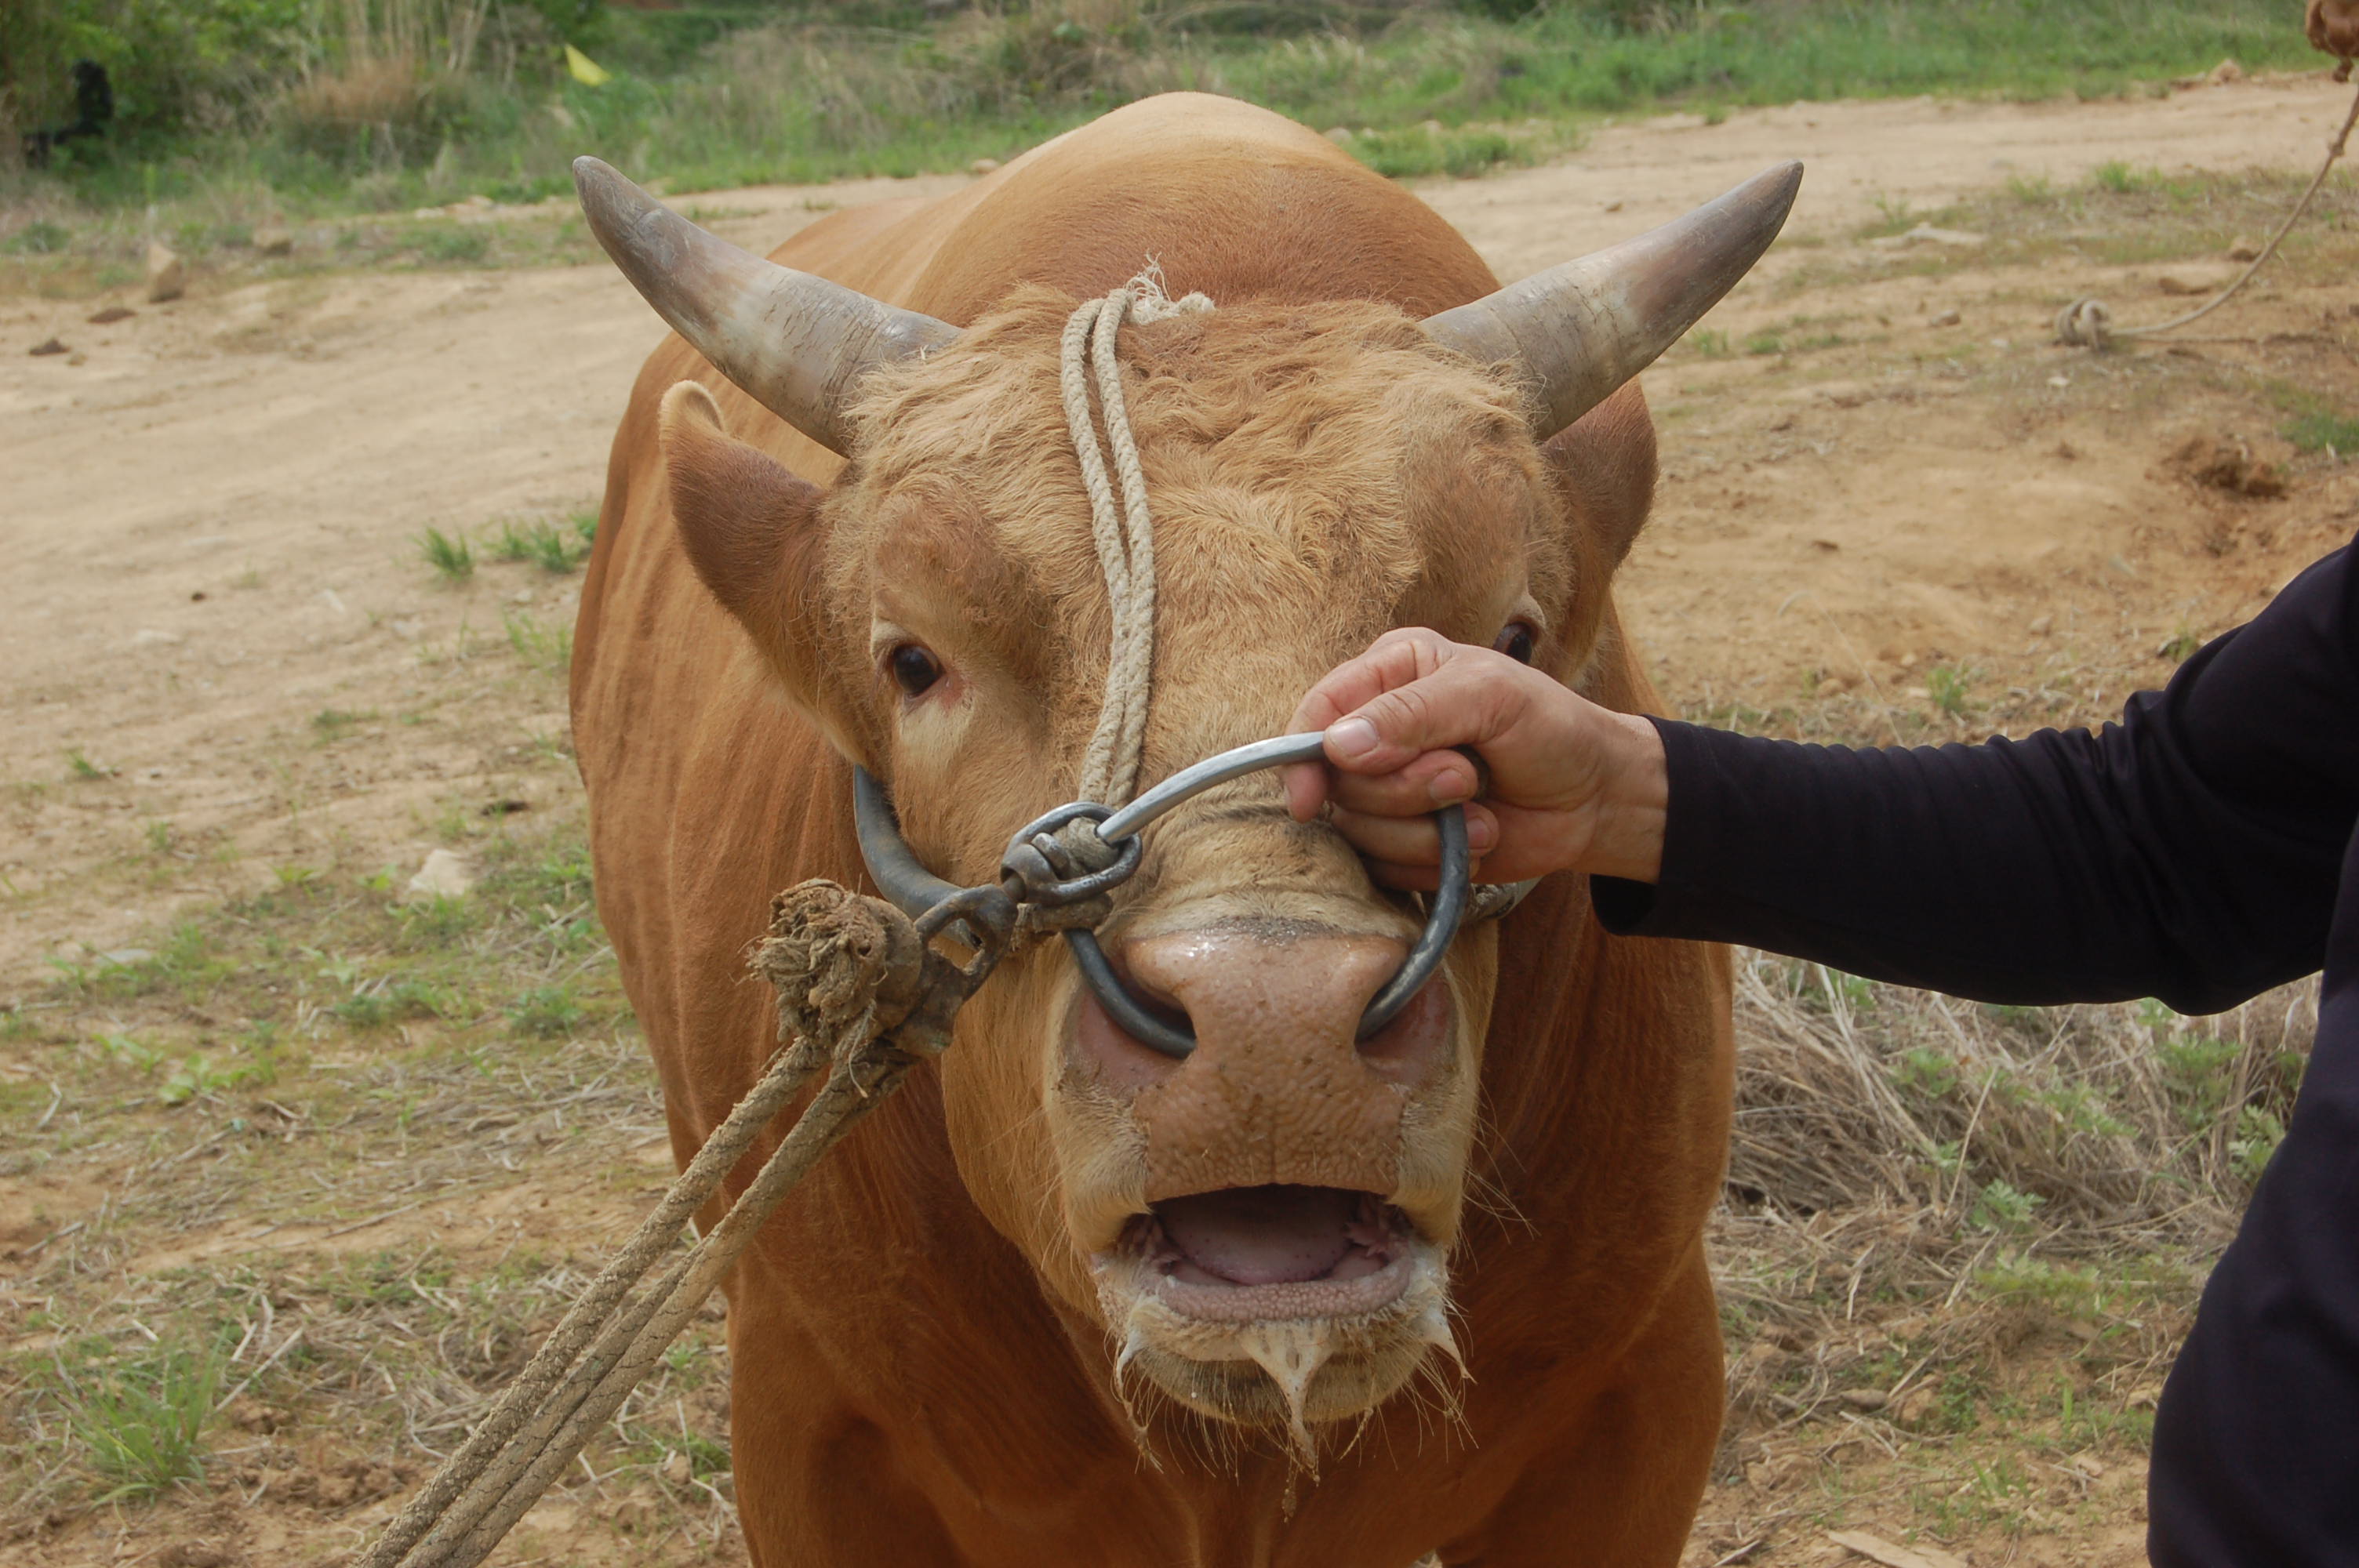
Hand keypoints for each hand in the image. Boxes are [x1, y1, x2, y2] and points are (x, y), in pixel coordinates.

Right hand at [1281, 628, 1668, 889]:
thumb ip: (1414, 713)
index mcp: (1390, 674)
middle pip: (1339, 781)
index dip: (1303, 757)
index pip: (1318, 713)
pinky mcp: (1405, 843)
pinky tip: (1478, 837)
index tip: (1312, 797)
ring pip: (1359, 831)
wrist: (1596, 798)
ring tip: (1480, 810)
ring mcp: (1390, 792)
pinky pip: (1386, 869)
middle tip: (1464, 777)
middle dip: (1404, 790)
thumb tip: (1336, 746)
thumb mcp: (1490, 698)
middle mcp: (1379, 731)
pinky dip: (1434, 861)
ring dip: (1425, 831)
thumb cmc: (1549, 728)